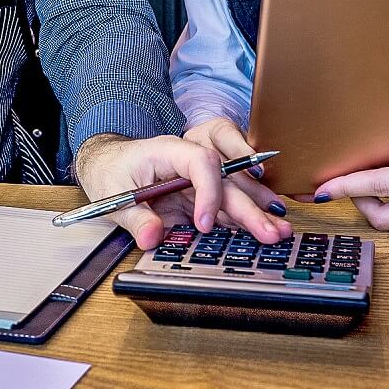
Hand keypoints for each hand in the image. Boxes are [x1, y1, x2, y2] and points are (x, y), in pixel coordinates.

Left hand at [72, 133, 292, 249]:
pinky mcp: (199, 195)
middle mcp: (190, 162)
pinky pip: (225, 206)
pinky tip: (265, 229)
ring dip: (257, 212)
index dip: (209, 192)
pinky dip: (244, 219)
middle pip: (226, 180)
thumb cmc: (112, 172)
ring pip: (234, 192)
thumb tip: (152, 237)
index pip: (201, 162)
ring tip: (280, 231)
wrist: (109, 164)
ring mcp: (197, 178)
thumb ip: (135, 217)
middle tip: (271, 230)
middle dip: (249, 207)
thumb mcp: (113, 194)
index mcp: (169, 151)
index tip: (204, 224)